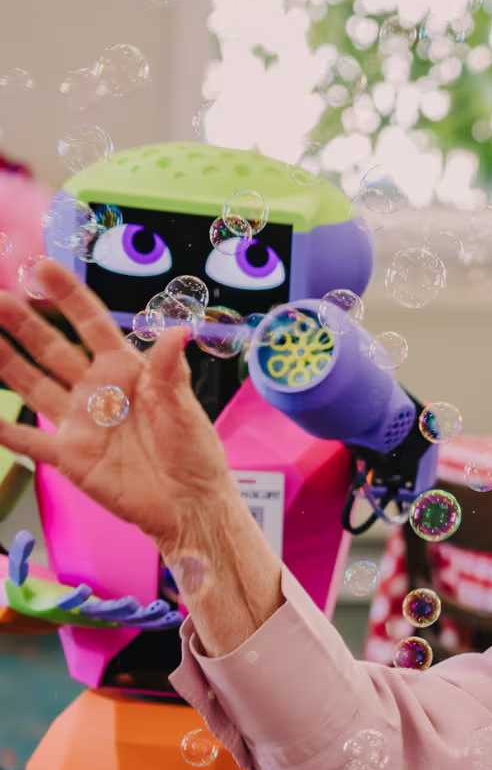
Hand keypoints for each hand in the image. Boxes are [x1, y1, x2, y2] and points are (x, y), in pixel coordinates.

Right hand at [0, 260, 232, 546]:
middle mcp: (98, 390)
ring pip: (31, 384)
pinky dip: (4, 430)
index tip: (42, 266)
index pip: (92, 325)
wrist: (189, 503)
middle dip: (22, 322)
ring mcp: (80, 422)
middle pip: (51, 348)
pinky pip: (28, 440)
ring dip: (4, 360)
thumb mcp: (184, 408)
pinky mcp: (70, 456)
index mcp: (128, 371)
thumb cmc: (194, 452)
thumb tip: (178, 329)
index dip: (68, 295)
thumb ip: (169, 370)